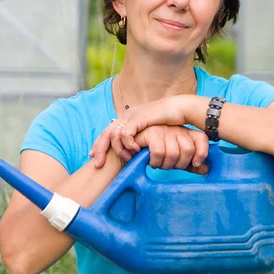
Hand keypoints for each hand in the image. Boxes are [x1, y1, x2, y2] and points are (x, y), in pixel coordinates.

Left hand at [91, 124, 209, 174]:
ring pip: (113, 135)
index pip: (107, 131)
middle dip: (100, 149)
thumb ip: (140, 138)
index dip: (99, 144)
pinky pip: (125, 133)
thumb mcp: (149, 131)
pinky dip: (128, 144)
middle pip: (105, 133)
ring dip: (119, 149)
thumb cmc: (167, 122)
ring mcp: (131, 115)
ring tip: (128, 158)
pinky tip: (135, 150)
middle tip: (98, 163)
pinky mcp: (138, 117)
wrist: (178, 109)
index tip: (94, 156)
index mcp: (127, 119)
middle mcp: (126, 116)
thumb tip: (133, 152)